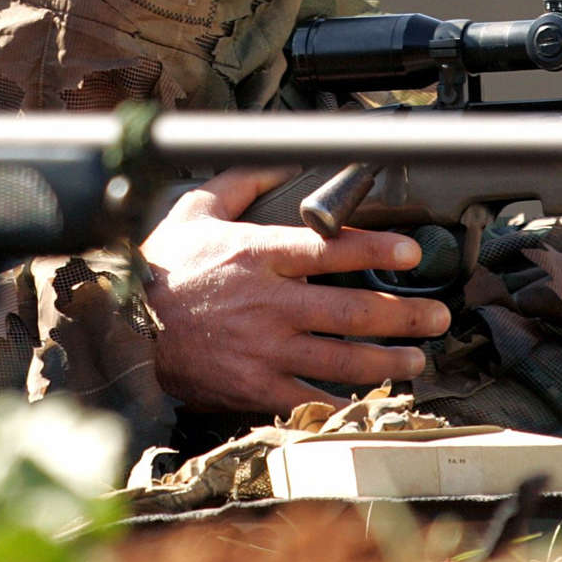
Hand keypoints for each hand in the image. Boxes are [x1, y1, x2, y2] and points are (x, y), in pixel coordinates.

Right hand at [139, 165, 450, 413]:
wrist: (124, 327)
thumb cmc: (161, 267)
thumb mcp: (196, 208)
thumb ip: (243, 180)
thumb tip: (282, 160)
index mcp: (258, 256)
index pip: (330, 249)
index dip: (377, 248)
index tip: (412, 250)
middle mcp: (269, 303)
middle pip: (352, 310)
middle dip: (404, 313)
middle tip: (438, 315)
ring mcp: (265, 349)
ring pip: (342, 358)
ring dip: (388, 359)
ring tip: (417, 357)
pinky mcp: (255, 386)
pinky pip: (309, 398)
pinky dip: (343, 402)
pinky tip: (370, 398)